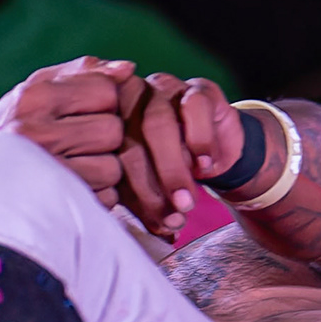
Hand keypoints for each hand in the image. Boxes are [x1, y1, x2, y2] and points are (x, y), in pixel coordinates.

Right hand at [0, 55, 143, 203]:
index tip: (84, 111)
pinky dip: (97, 196)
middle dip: (104, 138)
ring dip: (102, 169)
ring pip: (112, 168)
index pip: (106, 90)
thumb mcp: (41, 88)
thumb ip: (85, 72)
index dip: (104, 101)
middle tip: (80, 142)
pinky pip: (105, 199)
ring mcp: (43, 172)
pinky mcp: (55, 207)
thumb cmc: (19, 124)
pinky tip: (74, 188)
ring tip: (76, 165)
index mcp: (34, 96)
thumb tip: (128, 68)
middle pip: (112, 130)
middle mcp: (34, 133)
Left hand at [115, 73, 244, 243]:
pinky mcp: (196, 88)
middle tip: (171, 218)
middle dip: (151, 187)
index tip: (153, 226)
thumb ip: (147, 206)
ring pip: (158, 123)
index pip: (110, 159)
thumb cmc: (171, 169)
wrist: (214, 150)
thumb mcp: (153, 189)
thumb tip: (162, 234)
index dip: (130, 196)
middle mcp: (128, 101)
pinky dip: (199, 140)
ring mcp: (161, 90)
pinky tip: (205, 165)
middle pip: (130, 141)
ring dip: (173, 169)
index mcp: (106, 125)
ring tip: (186, 202)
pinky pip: (194, 107)